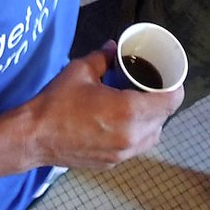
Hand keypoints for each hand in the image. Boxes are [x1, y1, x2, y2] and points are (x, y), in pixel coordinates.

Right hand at [22, 41, 183, 169]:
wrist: (35, 136)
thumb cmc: (57, 102)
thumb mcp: (81, 70)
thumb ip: (103, 57)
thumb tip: (114, 47)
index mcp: (128, 111)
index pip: (170, 102)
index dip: (175, 89)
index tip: (169, 79)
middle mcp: (131, 136)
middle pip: (163, 119)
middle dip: (161, 102)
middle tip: (150, 87)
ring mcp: (123, 153)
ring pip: (152, 136)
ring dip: (151, 121)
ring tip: (138, 105)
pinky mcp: (112, 162)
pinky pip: (135, 147)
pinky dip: (135, 134)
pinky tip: (120, 123)